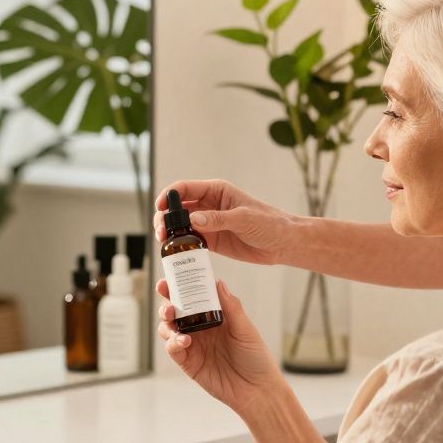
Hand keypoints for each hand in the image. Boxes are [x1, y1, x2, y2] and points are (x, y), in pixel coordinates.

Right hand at [153, 180, 294, 264]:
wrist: (283, 243)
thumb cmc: (269, 223)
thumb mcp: (244, 218)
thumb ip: (218, 219)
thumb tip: (193, 219)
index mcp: (216, 191)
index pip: (185, 189)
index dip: (168, 196)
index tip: (160, 207)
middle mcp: (209, 205)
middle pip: (178, 208)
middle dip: (165, 218)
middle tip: (161, 233)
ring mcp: (208, 223)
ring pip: (181, 225)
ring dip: (170, 233)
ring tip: (164, 244)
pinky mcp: (211, 240)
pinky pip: (190, 241)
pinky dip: (180, 246)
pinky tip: (175, 254)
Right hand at [156, 278, 281, 415]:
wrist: (256, 390)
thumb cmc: (255, 357)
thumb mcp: (245, 329)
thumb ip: (231, 307)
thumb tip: (218, 282)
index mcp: (213, 316)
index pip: (192, 297)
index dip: (178, 288)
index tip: (169, 280)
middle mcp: (200, 329)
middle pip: (175, 312)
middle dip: (166, 304)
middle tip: (168, 304)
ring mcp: (192, 345)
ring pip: (168, 329)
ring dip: (166, 323)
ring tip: (173, 322)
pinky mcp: (188, 363)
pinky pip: (173, 349)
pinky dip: (173, 342)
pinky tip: (183, 341)